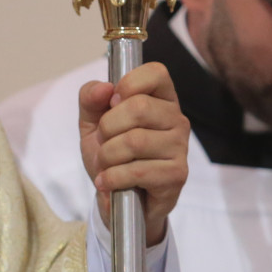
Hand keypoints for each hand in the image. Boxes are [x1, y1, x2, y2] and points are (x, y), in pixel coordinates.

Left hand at [78, 62, 189, 246]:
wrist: (118, 199)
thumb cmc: (112, 155)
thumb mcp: (92, 123)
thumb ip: (91, 98)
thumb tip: (104, 88)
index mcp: (161, 99)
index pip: (156, 73)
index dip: (127, 84)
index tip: (112, 103)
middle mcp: (177, 119)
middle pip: (139, 107)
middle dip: (108, 128)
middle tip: (105, 142)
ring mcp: (180, 148)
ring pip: (135, 141)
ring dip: (108, 156)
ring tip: (106, 166)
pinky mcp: (177, 175)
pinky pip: (138, 171)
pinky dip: (113, 178)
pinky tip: (109, 182)